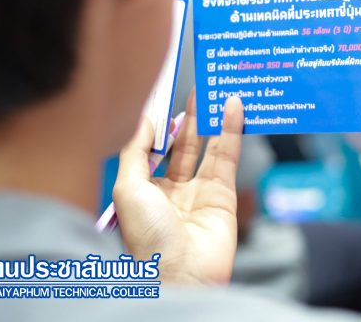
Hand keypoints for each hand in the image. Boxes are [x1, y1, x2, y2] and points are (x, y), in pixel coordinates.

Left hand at [112, 93, 244, 284]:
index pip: (153, 148)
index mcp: (144, 190)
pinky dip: (232, 130)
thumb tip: (145, 118)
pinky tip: (233, 107)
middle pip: (182, 145)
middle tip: (196, 86)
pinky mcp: (224, 195)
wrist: (180, 274)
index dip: (160, 123)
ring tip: (216, 89)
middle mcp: (172, 190)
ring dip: (212, 119)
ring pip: (207, 147)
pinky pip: (227, 156)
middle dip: (188, 117)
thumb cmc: (146, 237)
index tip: (166, 94)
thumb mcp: (127, 188)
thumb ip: (135, 150)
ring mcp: (199, 192)